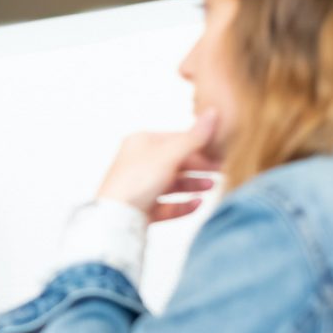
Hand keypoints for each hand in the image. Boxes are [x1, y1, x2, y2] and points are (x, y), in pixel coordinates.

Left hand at [96, 110, 220, 222]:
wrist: (114, 219)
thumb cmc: (136, 182)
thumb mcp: (169, 155)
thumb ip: (193, 138)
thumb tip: (212, 113)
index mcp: (140, 143)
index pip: (175, 139)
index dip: (199, 145)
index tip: (218, 153)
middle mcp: (138, 163)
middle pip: (174, 162)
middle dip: (198, 167)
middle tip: (218, 171)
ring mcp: (138, 187)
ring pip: (171, 184)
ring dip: (192, 185)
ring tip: (210, 188)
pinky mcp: (140, 208)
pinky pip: (165, 205)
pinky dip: (182, 204)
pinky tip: (197, 204)